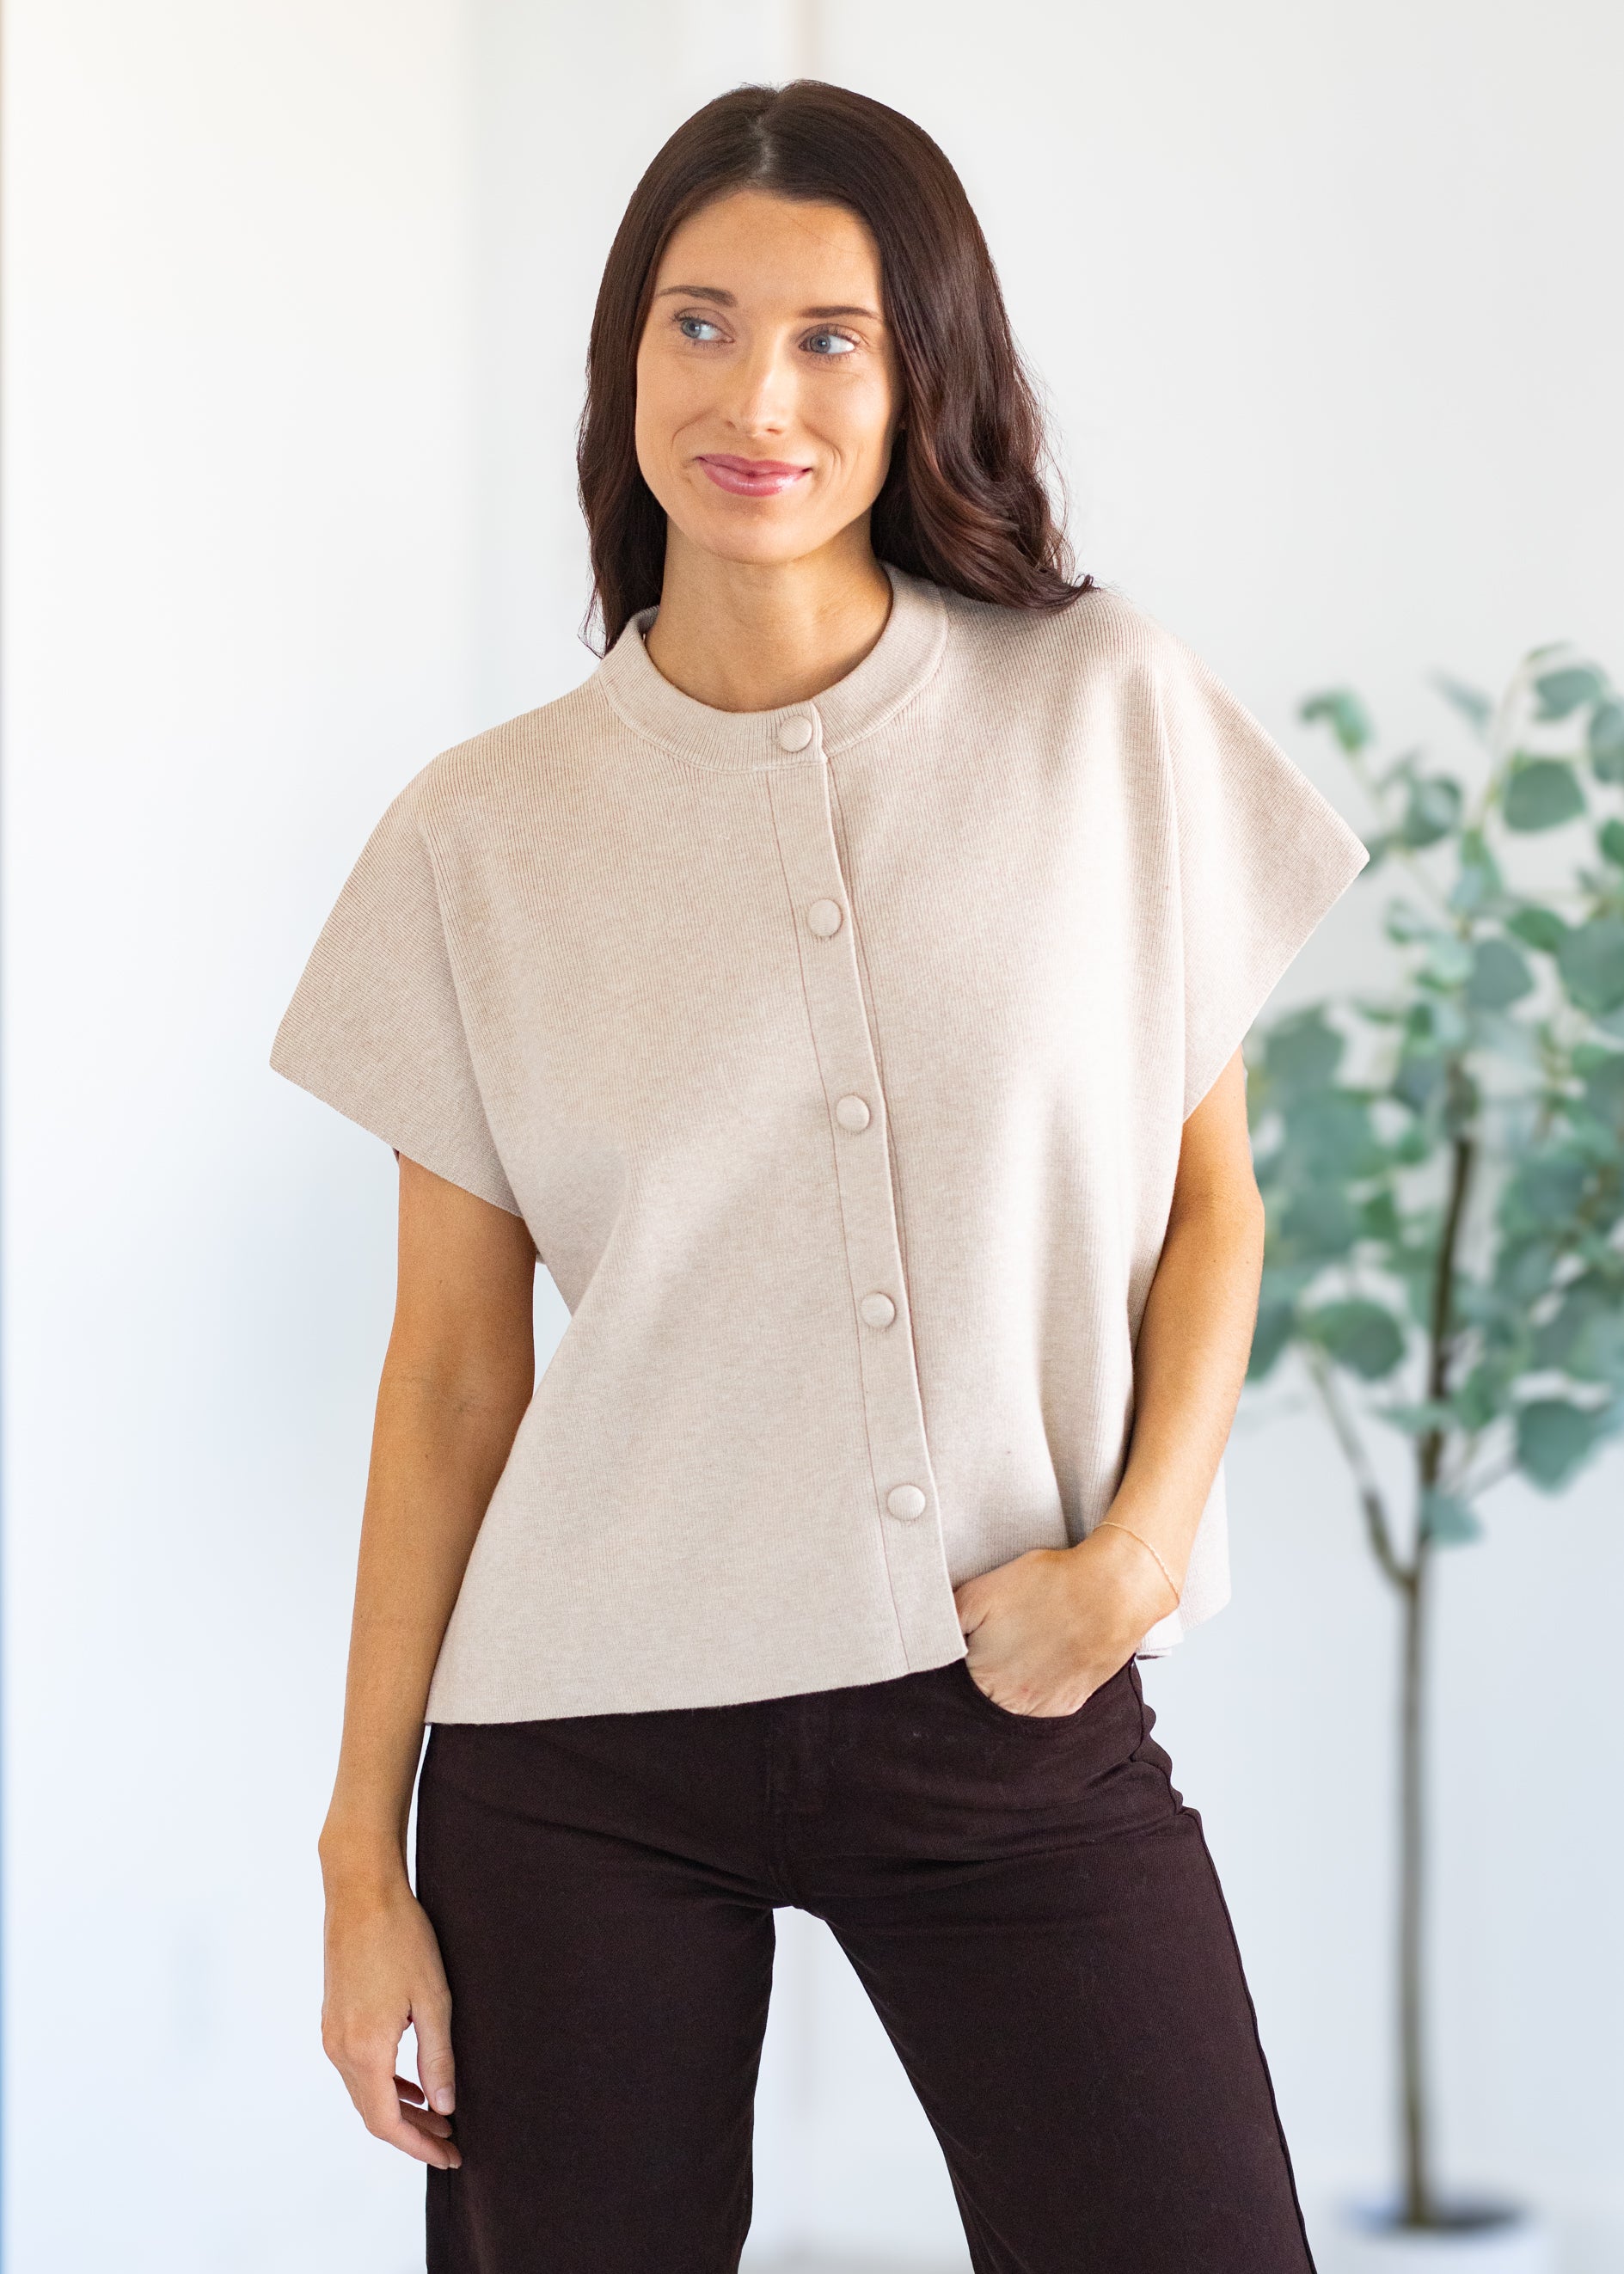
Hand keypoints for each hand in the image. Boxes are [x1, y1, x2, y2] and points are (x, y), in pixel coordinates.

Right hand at [320, 1866, 460, 2169]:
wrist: (361, 1893)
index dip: (419, 2145)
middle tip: (451, 2142)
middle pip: (373, 2113)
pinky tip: (411, 2083)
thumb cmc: (402, 1938)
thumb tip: (445, 2106)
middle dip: (413, 2134)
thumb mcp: (433, 1999)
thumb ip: (438, 2058)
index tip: (450, 2155)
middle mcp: (339, 2049)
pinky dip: (385, 2085)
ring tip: (439, 2116)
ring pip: (364, 2093)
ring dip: (400, 2110)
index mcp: (364, 2049)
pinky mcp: (333, 2018)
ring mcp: (332, 2033)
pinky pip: (357, 2069)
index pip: (387, 2121)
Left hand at [952, 1525, 1177, 1717]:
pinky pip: (1044, 1701)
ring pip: (1013, 1698)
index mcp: (981, 1677)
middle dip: (985, 1665)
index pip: (955, 1674)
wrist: (1111, 1591)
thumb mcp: (979, 1592)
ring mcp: (1043, 1708)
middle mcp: (1010, 1703)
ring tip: (1028, 1640)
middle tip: (1004, 1632)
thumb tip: (928, 1638)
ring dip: (1013, 1677)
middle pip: (982, 1690)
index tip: (974, 1633)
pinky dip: (1041, 1682)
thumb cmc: (1046, 1585)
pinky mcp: (1071, 1704)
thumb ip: (947, 1619)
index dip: (964, 1650)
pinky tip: (1048, 1653)